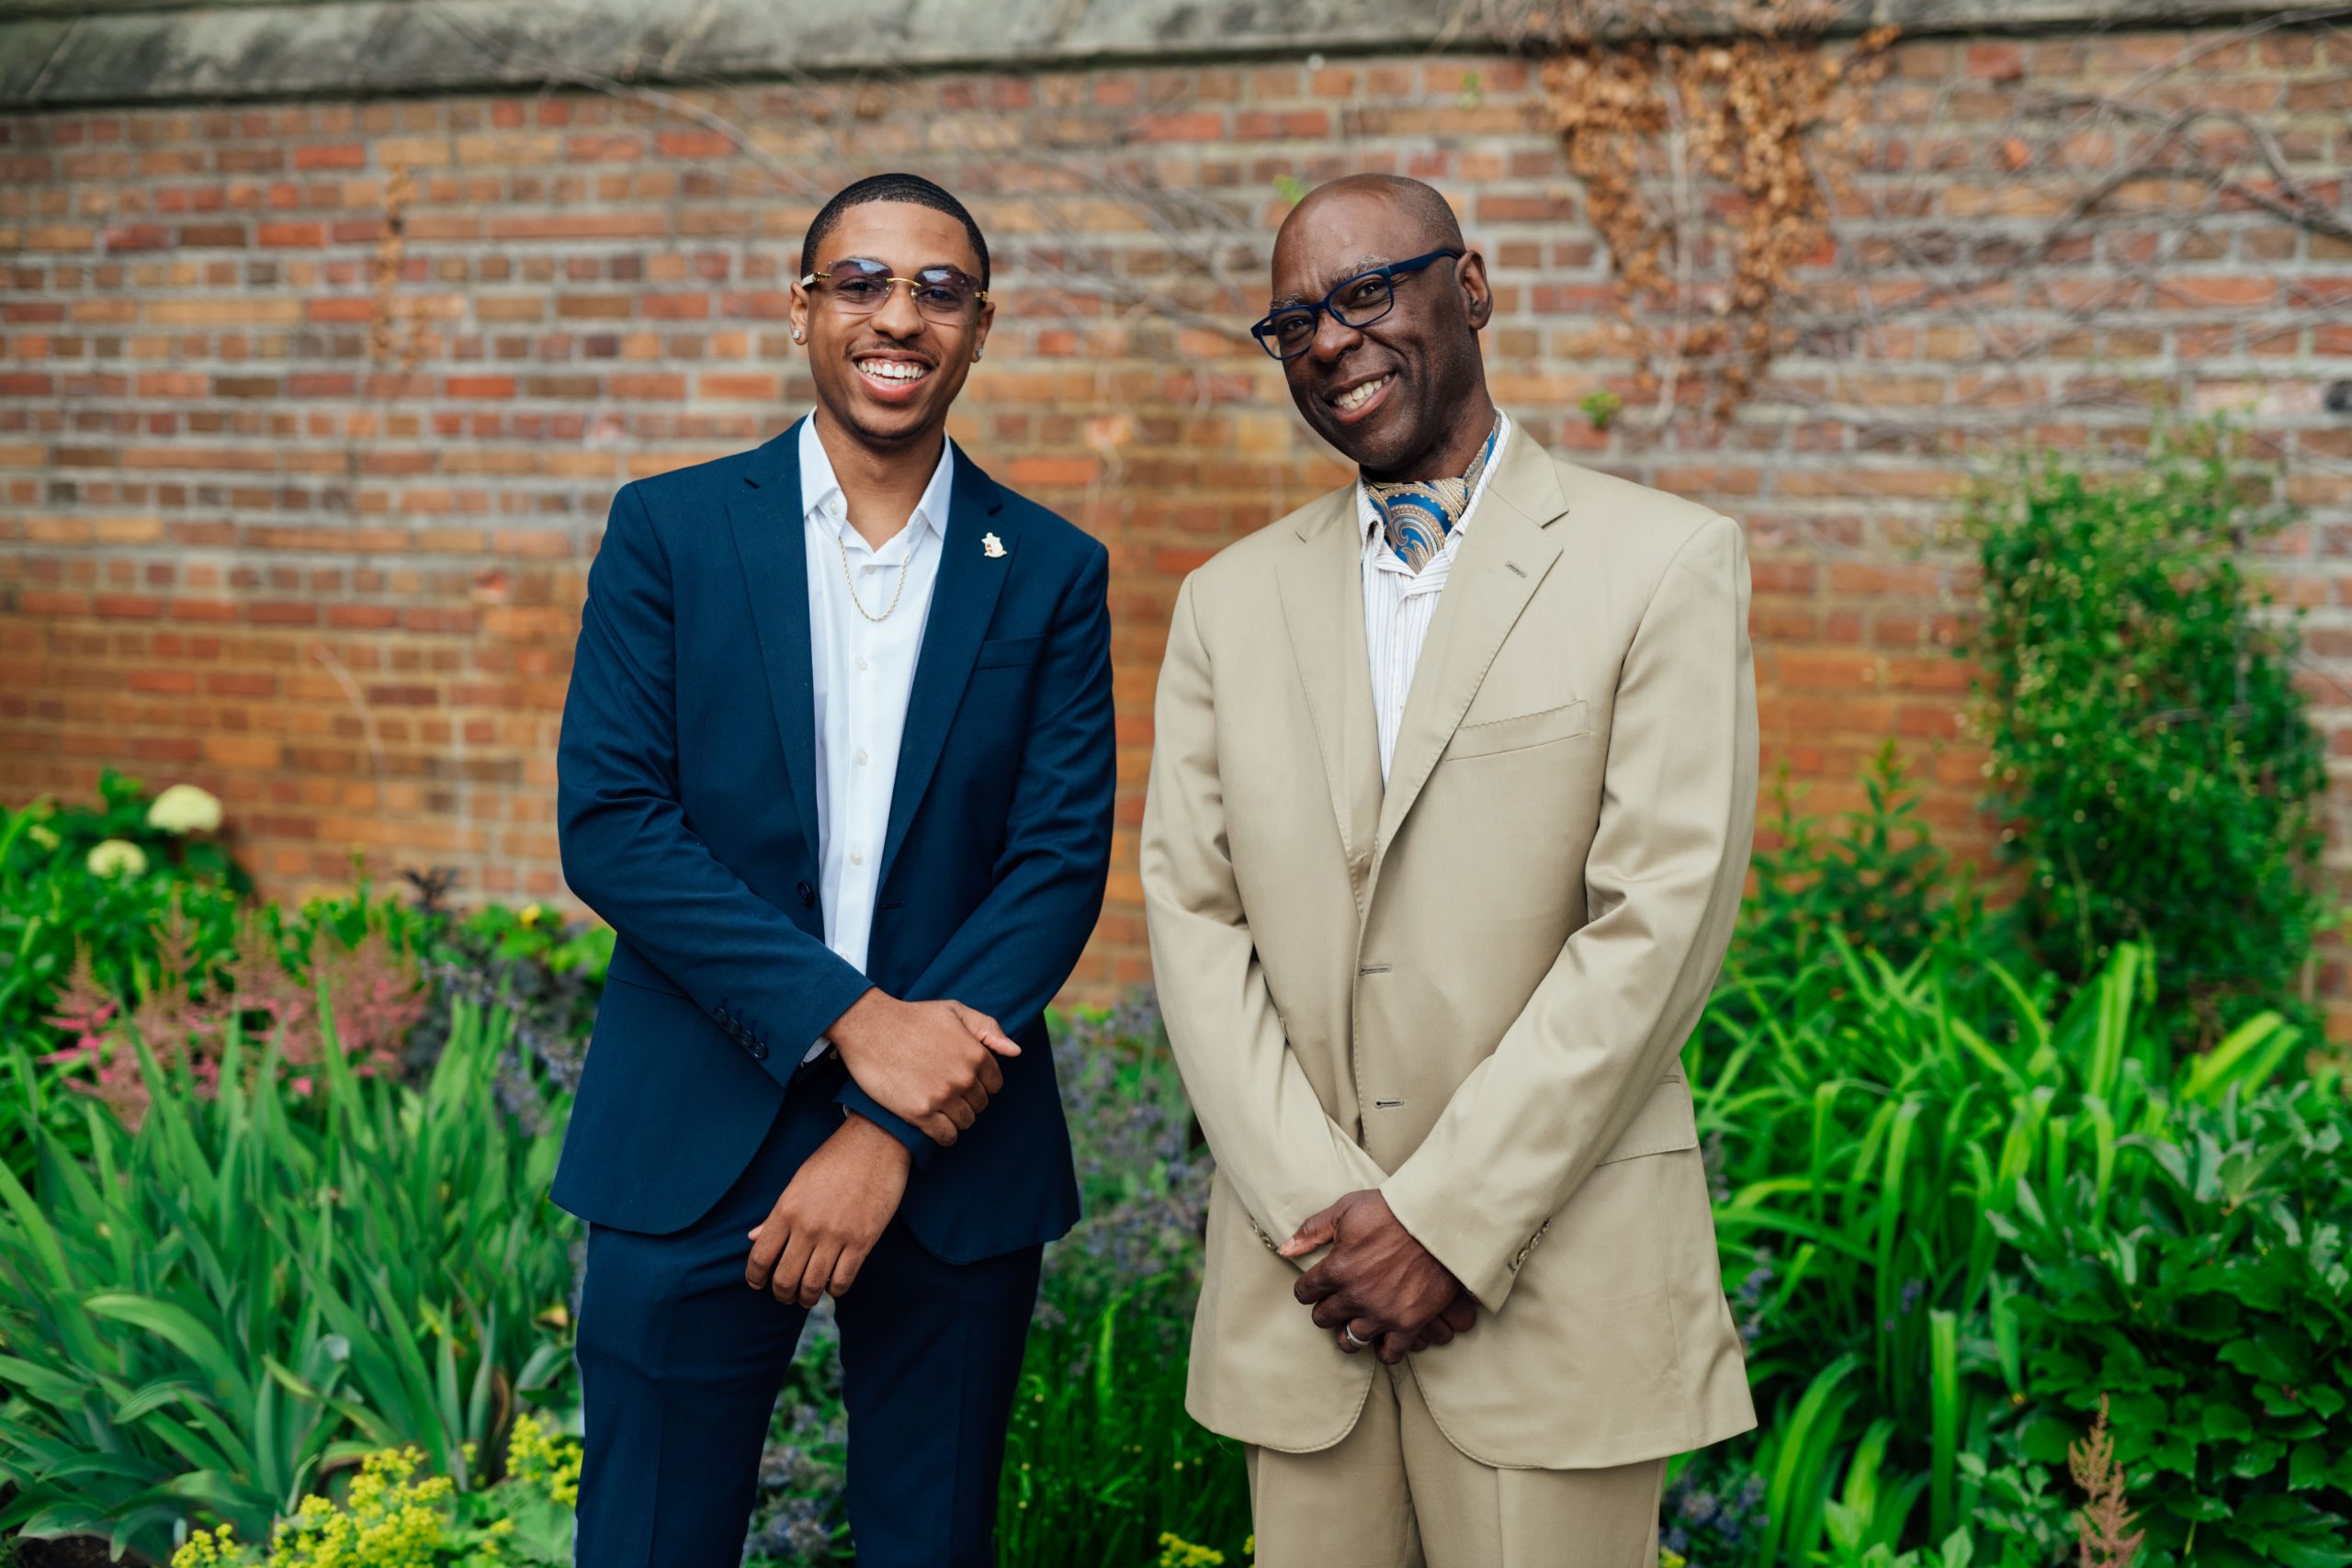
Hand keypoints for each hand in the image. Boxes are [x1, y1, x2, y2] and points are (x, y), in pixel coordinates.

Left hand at [745, 1113, 909, 1305]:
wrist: (875, 1142)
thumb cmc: (835, 1159)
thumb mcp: (798, 1182)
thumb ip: (776, 1215)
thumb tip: (753, 1237)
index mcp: (787, 1209)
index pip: (760, 1256)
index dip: (755, 1277)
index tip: (757, 1284)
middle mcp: (808, 1226)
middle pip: (784, 1278)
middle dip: (782, 1294)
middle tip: (785, 1296)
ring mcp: (836, 1235)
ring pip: (813, 1285)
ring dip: (807, 1298)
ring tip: (808, 1297)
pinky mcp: (863, 1241)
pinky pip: (843, 1280)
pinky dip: (835, 1290)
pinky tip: (833, 1286)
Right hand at [826, 990, 1018, 1145]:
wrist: (869, 1027)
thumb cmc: (912, 1017)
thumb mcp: (954, 1011)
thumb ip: (988, 1029)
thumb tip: (1016, 1051)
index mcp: (975, 1054)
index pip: (995, 1084)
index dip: (981, 1084)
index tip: (965, 1083)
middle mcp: (963, 1077)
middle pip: (981, 1104)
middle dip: (969, 1101)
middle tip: (949, 1094)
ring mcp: (942, 1096)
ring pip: (965, 1122)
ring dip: (957, 1118)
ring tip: (941, 1109)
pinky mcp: (919, 1113)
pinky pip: (946, 1136)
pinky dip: (945, 1136)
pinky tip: (936, 1127)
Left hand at [1283, 1189, 1464, 1365]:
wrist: (1437, 1221)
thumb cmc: (1391, 1210)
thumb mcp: (1346, 1210)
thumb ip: (1312, 1231)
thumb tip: (1284, 1250)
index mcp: (1336, 1269)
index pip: (1305, 1292)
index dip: (1308, 1289)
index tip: (1317, 1287)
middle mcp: (1354, 1296)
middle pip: (1324, 1318)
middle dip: (1326, 1309)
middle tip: (1337, 1302)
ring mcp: (1381, 1312)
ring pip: (1351, 1339)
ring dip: (1349, 1332)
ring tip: (1356, 1323)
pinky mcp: (1408, 1323)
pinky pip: (1389, 1353)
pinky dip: (1383, 1350)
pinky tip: (1383, 1339)